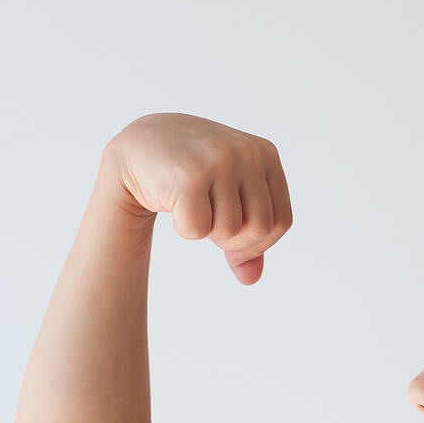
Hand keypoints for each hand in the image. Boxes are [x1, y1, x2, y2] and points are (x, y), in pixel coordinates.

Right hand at [102, 113, 292, 285]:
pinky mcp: (189, 175)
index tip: (235, 245)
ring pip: (229, 230)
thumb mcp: (229, 195)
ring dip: (207, 231)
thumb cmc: (192, 174)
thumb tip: (251, 278)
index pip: (282, 221)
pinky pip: (198, 229)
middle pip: (260, 229)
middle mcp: (247, 152)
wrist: (141, 144)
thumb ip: (246, 235)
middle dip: (234, 243)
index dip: (259, 244)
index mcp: (266, 153)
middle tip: (211, 226)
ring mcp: (218, 160)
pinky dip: (185, 228)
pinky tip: (174, 203)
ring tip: (192, 205)